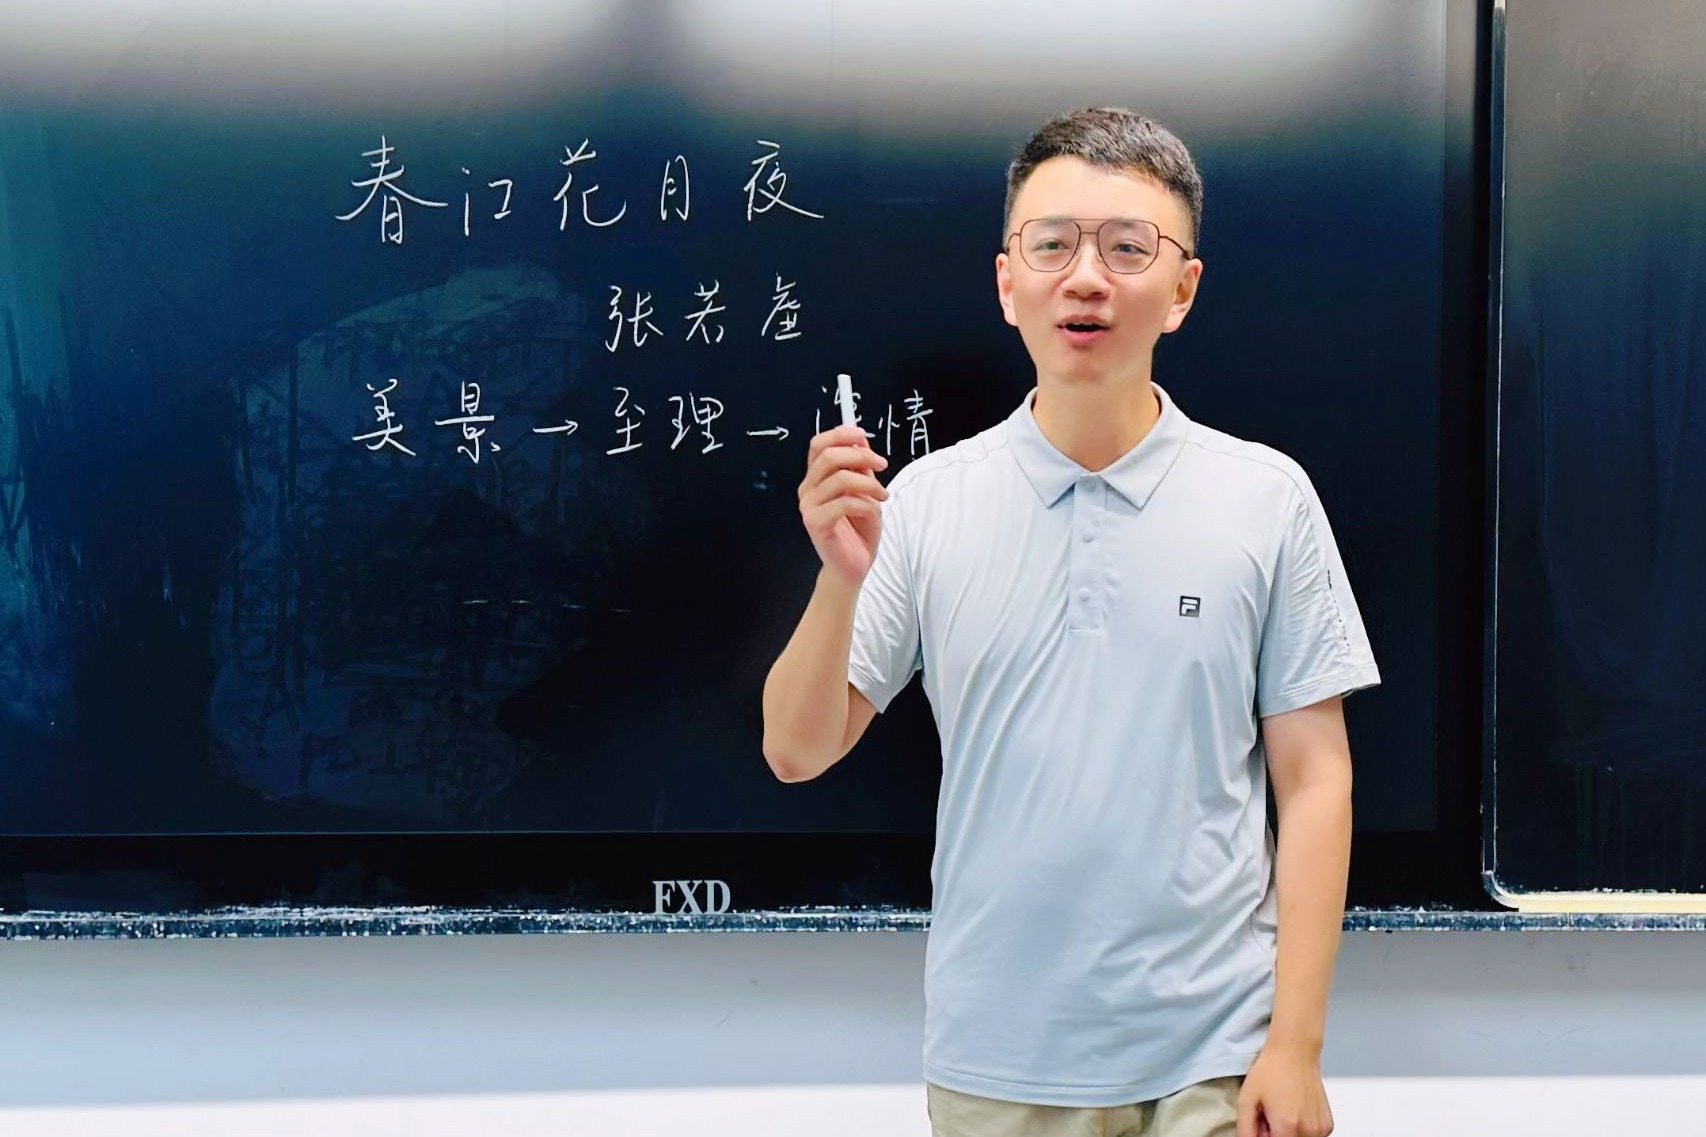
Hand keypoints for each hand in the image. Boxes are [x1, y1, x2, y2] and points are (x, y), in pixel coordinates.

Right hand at [797, 425, 887, 587]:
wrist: (853, 566)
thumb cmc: (858, 530)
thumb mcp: (865, 491)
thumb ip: (860, 468)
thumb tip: (860, 440)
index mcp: (816, 478)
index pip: (818, 445)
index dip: (839, 434)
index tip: (862, 435)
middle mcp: (807, 489)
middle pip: (829, 456)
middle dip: (860, 456)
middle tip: (882, 465)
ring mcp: (808, 507)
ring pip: (839, 478)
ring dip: (868, 483)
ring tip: (882, 495)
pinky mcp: (815, 523)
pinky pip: (844, 503)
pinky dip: (865, 504)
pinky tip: (873, 512)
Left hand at [1237, 1045, 1333, 1136]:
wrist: (1295, 1051)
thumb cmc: (1271, 1071)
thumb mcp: (1247, 1099)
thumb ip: (1245, 1129)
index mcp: (1287, 1128)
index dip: (1263, 1135)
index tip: (1262, 1123)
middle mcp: (1308, 1132)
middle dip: (1275, 1135)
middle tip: (1269, 1115)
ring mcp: (1320, 1130)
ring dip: (1288, 1133)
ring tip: (1282, 1111)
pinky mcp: (1327, 1125)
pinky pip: (1310, 1136)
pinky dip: (1300, 1130)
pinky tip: (1295, 1110)